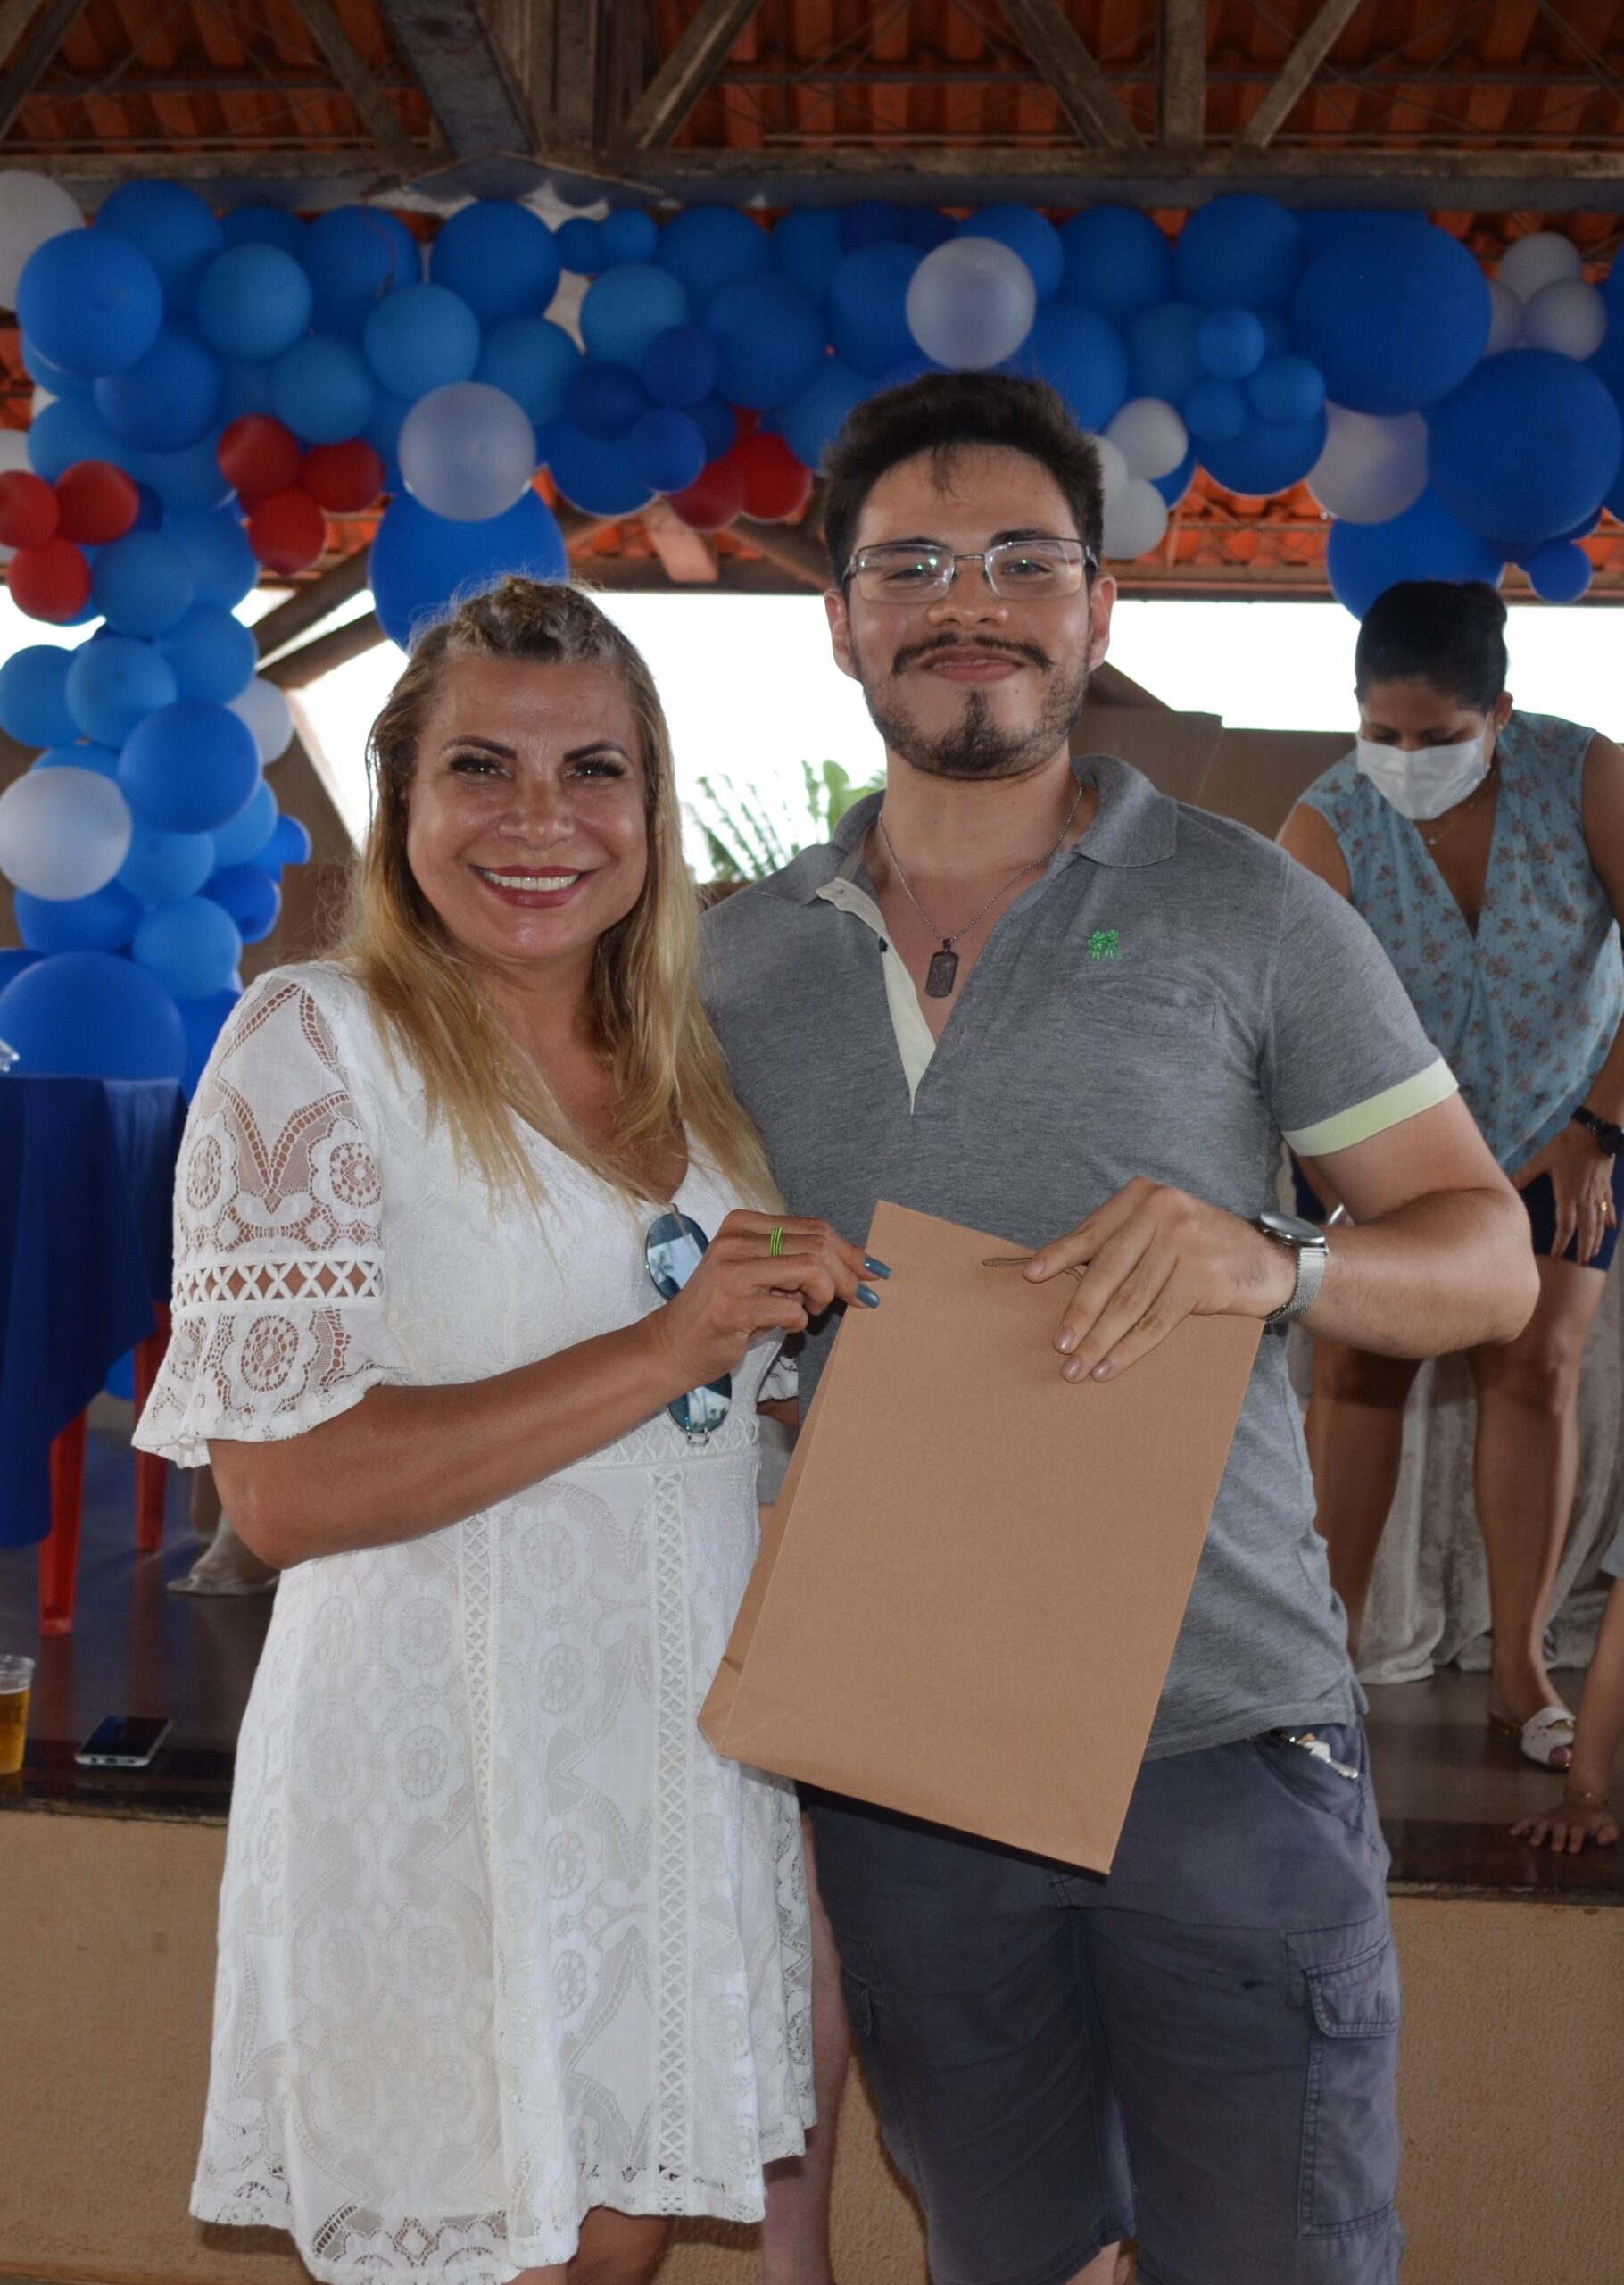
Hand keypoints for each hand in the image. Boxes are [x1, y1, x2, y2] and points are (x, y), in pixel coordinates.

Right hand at [647, 1210, 874, 1395]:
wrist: (673, 1344)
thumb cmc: (722, 1310)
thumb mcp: (755, 1272)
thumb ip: (794, 1261)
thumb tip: (857, 1265)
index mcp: (743, 1224)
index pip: (813, 1227)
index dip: (850, 1250)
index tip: (871, 1272)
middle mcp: (736, 1240)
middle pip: (818, 1245)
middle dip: (848, 1275)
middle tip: (858, 1298)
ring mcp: (733, 1272)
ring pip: (811, 1269)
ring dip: (823, 1296)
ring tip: (811, 1310)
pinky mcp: (734, 1307)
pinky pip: (793, 1309)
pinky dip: (801, 1320)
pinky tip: (788, 1325)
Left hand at [1024, 1178, 1296, 1381]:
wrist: (1269, 1262)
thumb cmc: (1202, 1247)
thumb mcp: (1161, 1227)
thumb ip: (1120, 1241)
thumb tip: (1056, 1271)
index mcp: (1143, 1196)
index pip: (1092, 1231)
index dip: (1059, 1256)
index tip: (1031, 1276)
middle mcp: (1162, 1212)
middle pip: (1107, 1271)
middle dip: (1079, 1313)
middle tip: (1058, 1344)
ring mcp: (1184, 1243)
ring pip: (1129, 1302)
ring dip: (1100, 1340)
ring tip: (1077, 1366)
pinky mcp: (1201, 1277)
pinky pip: (1156, 1321)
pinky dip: (1129, 1349)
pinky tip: (1111, 1367)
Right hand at [1511, 1790, 1620, 1851]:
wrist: (1584, 1800)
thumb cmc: (1596, 1818)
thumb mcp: (1609, 1823)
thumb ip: (1609, 1832)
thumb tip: (1601, 1841)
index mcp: (1580, 1823)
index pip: (1578, 1830)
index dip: (1576, 1839)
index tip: (1573, 1850)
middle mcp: (1564, 1820)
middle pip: (1559, 1827)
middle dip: (1557, 1837)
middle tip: (1555, 1848)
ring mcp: (1552, 1818)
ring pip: (1543, 1823)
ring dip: (1538, 1832)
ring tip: (1533, 1843)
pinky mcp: (1543, 1817)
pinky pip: (1530, 1819)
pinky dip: (1521, 1825)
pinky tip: (1512, 1833)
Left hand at [1512, 1128, 1616, 1264]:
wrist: (1596, 1133)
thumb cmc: (1567, 1145)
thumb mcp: (1543, 1158)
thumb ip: (1527, 1173)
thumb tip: (1511, 1184)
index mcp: (1568, 1195)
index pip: (1565, 1226)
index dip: (1560, 1243)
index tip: (1555, 1255)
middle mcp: (1585, 1199)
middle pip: (1586, 1230)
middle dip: (1582, 1248)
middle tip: (1579, 1263)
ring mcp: (1598, 1194)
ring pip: (1599, 1222)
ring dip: (1596, 1239)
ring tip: (1592, 1253)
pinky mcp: (1606, 1186)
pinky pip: (1609, 1206)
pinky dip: (1610, 1218)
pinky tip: (1612, 1228)